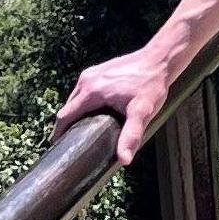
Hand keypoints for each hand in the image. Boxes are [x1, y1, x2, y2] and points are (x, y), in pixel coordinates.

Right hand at [54, 43, 177, 165]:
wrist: (160, 59)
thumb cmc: (151, 85)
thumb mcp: (142, 112)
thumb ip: (131, 135)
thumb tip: (124, 160)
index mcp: (91, 91)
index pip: (64, 117)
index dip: (59, 134)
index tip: (60, 150)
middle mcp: (87, 80)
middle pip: (68, 109)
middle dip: (68, 127)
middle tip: (75, 146)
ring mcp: (92, 73)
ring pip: (75, 100)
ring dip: (76, 115)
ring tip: (84, 133)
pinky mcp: (98, 71)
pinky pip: (84, 92)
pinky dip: (84, 105)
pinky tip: (95, 116)